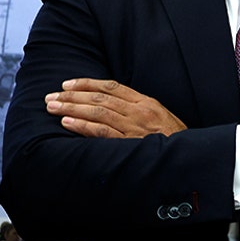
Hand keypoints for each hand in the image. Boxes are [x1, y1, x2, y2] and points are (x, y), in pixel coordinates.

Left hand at [45, 78, 186, 137]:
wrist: (187, 156)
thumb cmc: (172, 138)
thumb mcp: (160, 117)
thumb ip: (138, 110)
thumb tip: (111, 105)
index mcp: (147, 102)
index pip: (113, 87)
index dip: (88, 83)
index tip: (68, 84)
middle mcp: (139, 111)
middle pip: (101, 98)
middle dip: (73, 95)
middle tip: (52, 96)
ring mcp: (135, 127)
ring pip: (98, 112)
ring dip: (73, 108)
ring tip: (53, 107)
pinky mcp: (129, 143)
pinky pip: (102, 132)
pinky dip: (84, 126)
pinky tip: (68, 122)